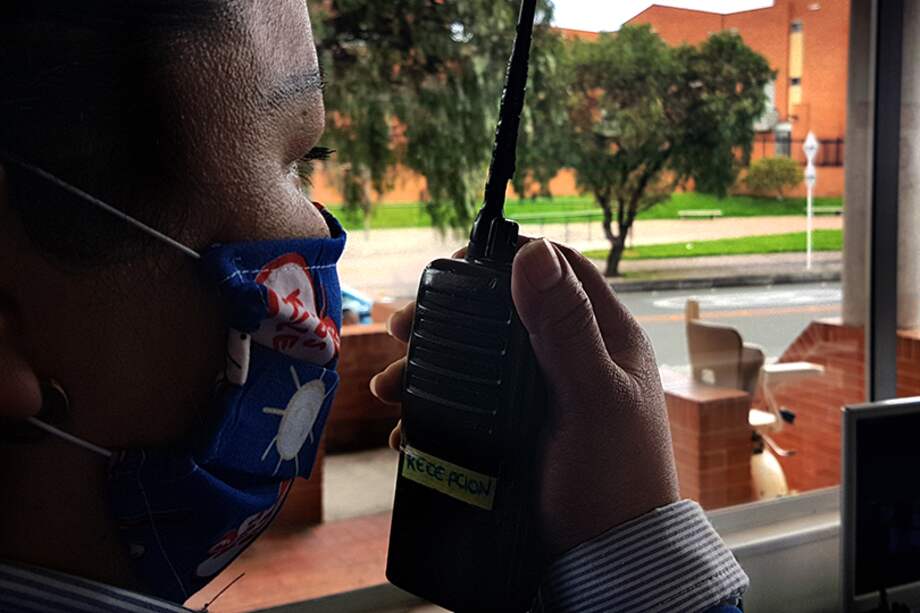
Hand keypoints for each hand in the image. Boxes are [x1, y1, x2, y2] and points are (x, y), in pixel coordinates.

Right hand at [370, 239, 678, 557]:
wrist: (606, 563)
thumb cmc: (614, 482)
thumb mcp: (592, 400)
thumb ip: (566, 329)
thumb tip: (532, 253)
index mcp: (604, 339)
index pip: (557, 270)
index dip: (507, 259)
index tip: (451, 269)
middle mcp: (571, 360)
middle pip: (503, 315)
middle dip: (447, 319)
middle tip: (401, 330)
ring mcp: (540, 399)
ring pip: (477, 362)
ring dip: (428, 368)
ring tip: (389, 388)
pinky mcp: (515, 434)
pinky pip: (467, 407)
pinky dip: (433, 411)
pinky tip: (407, 429)